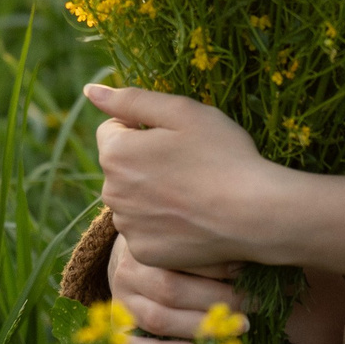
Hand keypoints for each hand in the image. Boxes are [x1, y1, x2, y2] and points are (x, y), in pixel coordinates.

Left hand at [85, 82, 296, 269]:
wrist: (254, 213)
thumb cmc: (223, 155)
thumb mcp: (182, 112)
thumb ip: (131, 99)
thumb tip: (90, 90)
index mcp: (115, 153)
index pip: (111, 130)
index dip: (144, 128)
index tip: (176, 139)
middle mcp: (110, 192)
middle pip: (120, 167)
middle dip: (144, 161)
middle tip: (189, 165)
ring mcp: (126, 226)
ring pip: (132, 199)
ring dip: (151, 193)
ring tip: (193, 193)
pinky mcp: (144, 253)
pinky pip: (144, 230)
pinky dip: (162, 224)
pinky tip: (190, 219)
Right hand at [106, 232, 244, 343]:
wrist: (129, 260)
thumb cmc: (170, 250)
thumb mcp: (183, 240)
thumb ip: (209, 249)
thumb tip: (252, 262)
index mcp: (145, 244)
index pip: (180, 256)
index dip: (217, 265)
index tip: (247, 270)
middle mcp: (128, 272)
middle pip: (171, 290)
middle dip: (217, 299)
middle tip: (254, 304)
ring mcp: (120, 302)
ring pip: (157, 319)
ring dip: (200, 327)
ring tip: (236, 328)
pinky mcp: (117, 329)